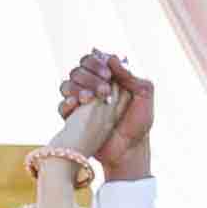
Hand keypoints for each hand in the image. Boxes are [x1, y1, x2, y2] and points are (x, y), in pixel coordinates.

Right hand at [57, 50, 154, 180]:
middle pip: (78, 70)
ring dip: (77, 88)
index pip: (93, 59)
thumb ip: (131, 74)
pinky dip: (68, 103)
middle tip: (105, 91)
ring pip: (67, 84)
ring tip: (91, 99)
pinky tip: (78, 106)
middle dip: (89, 77)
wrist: (130, 149)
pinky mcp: (73, 119)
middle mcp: (91, 87)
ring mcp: (81, 103)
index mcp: (108, 77)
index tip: (108, 75)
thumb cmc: (139, 122)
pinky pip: (62, 106)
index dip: (96, 63)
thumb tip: (111, 58)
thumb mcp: (144, 94)